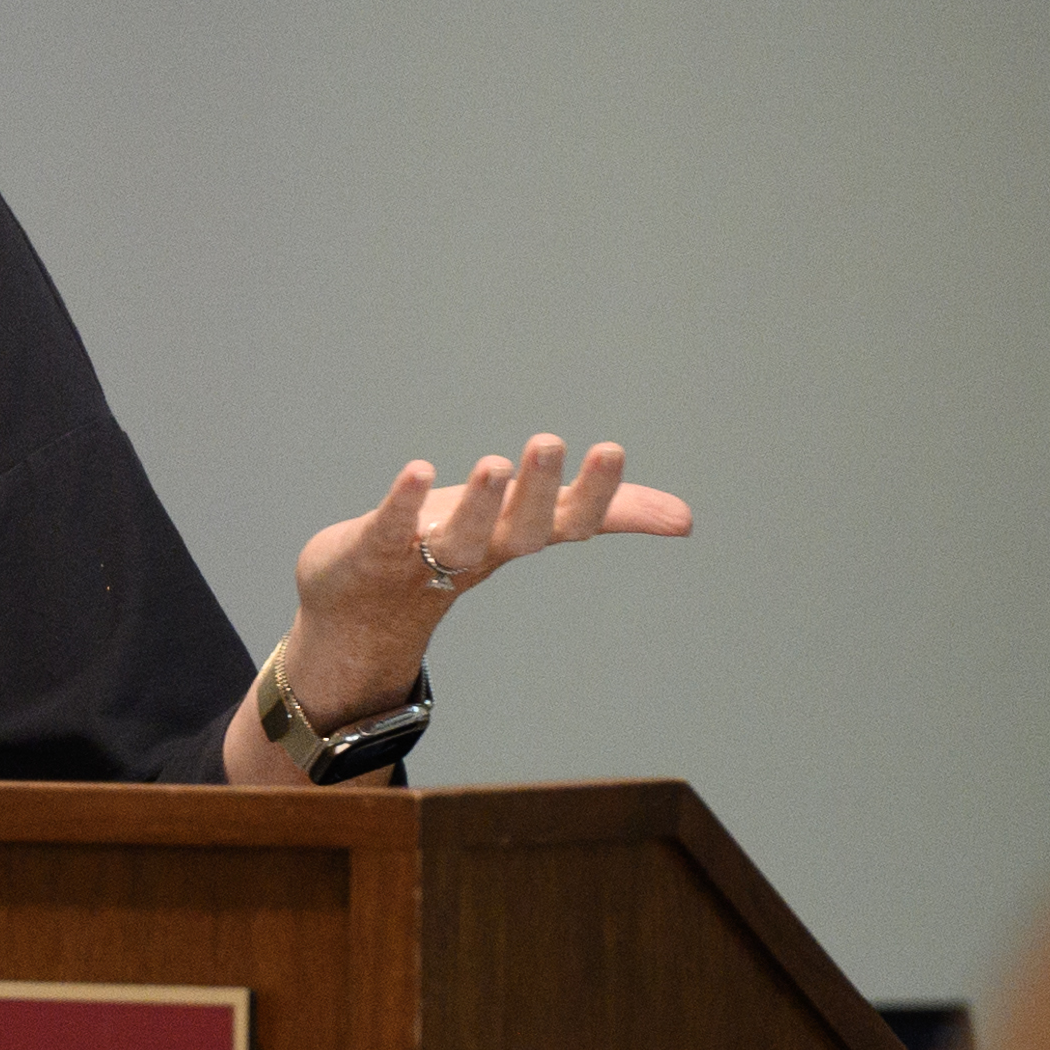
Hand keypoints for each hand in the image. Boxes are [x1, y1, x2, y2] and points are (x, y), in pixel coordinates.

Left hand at [279, 432, 691, 720]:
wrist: (364, 607)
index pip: (568, 520)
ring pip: (459, 537)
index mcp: (519, 537)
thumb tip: (685, 519)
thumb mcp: (530, 523)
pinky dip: (403, 503)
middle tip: (548, 442)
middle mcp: (480, 551)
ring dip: (478, 504)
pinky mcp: (375, 550)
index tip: (612, 449)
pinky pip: (392, 527)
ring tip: (494, 464)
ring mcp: (427, 556)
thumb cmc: (454, 549)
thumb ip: (605, 515)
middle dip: (535, 491)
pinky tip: (415, 471)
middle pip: (518, 530)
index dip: (593, 493)